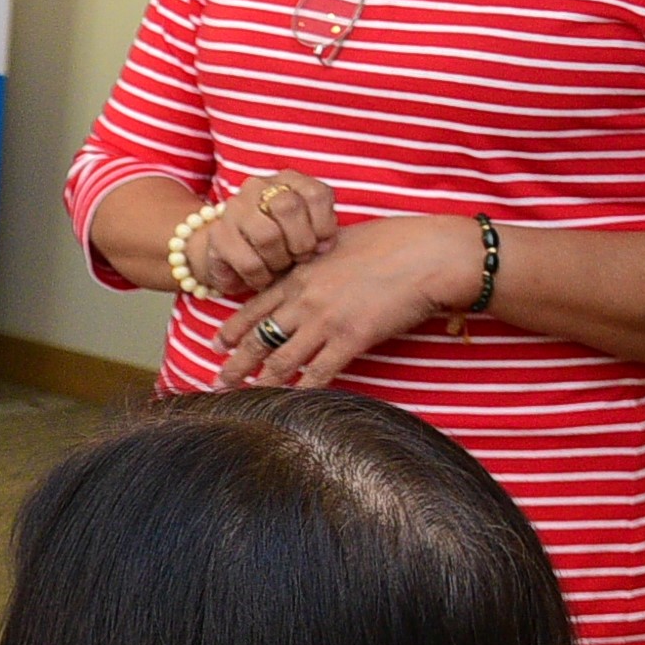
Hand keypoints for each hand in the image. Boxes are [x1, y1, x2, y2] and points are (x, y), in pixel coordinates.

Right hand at [187, 170, 339, 301]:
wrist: (231, 256)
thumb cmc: (280, 243)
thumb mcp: (308, 231)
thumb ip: (322, 232)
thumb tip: (324, 245)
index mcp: (286, 180)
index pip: (315, 194)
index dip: (324, 225)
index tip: (321, 244)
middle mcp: (257, 187)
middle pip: (288, 207)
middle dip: (301, 242)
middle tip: (300, 258)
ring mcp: (233, 209)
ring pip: (267, 235)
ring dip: (280, 260)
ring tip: (279, 267)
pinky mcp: (218, 236)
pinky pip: (248, 262)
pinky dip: (261, 277)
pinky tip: (263, 278)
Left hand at [208, 212, 481, 392]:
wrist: (428, 254)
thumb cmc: (392, 242)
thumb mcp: (338, 242)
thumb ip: (315, 260)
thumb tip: (308, 264)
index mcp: (299, 275)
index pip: (253, 307)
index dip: (231, 329)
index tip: (216, 344)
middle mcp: (304, 300)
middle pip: (258, 337)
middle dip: (235, 363)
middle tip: (217, 382)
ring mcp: (325, 321)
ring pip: (281, 359)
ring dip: (260, 382)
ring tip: (244, 398)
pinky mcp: (352, 339)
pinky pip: (319, 372)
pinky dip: (302, 389)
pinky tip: (291, 403)